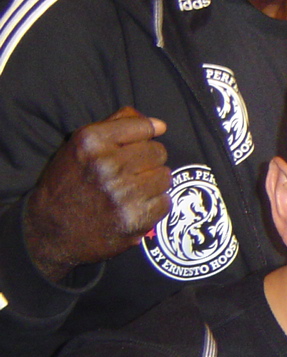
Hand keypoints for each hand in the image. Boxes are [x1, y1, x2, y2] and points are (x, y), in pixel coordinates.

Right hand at [23, 107, 170, 283]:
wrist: (51, 231)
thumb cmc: (69, 182)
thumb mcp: (80, 145)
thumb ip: (118, 125)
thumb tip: (160, 124)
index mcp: (91, 141)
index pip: (144, 126)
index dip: (143, 136)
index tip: (135, 146)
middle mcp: (107, 165)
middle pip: (159, 151)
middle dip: (147, 161)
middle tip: (128, 173)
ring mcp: (123, 194)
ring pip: (165, 176)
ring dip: (152, 183)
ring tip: (130, 190)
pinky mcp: (135, 218)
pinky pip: (165, 201)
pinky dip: (153, 205)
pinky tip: (133, 207)